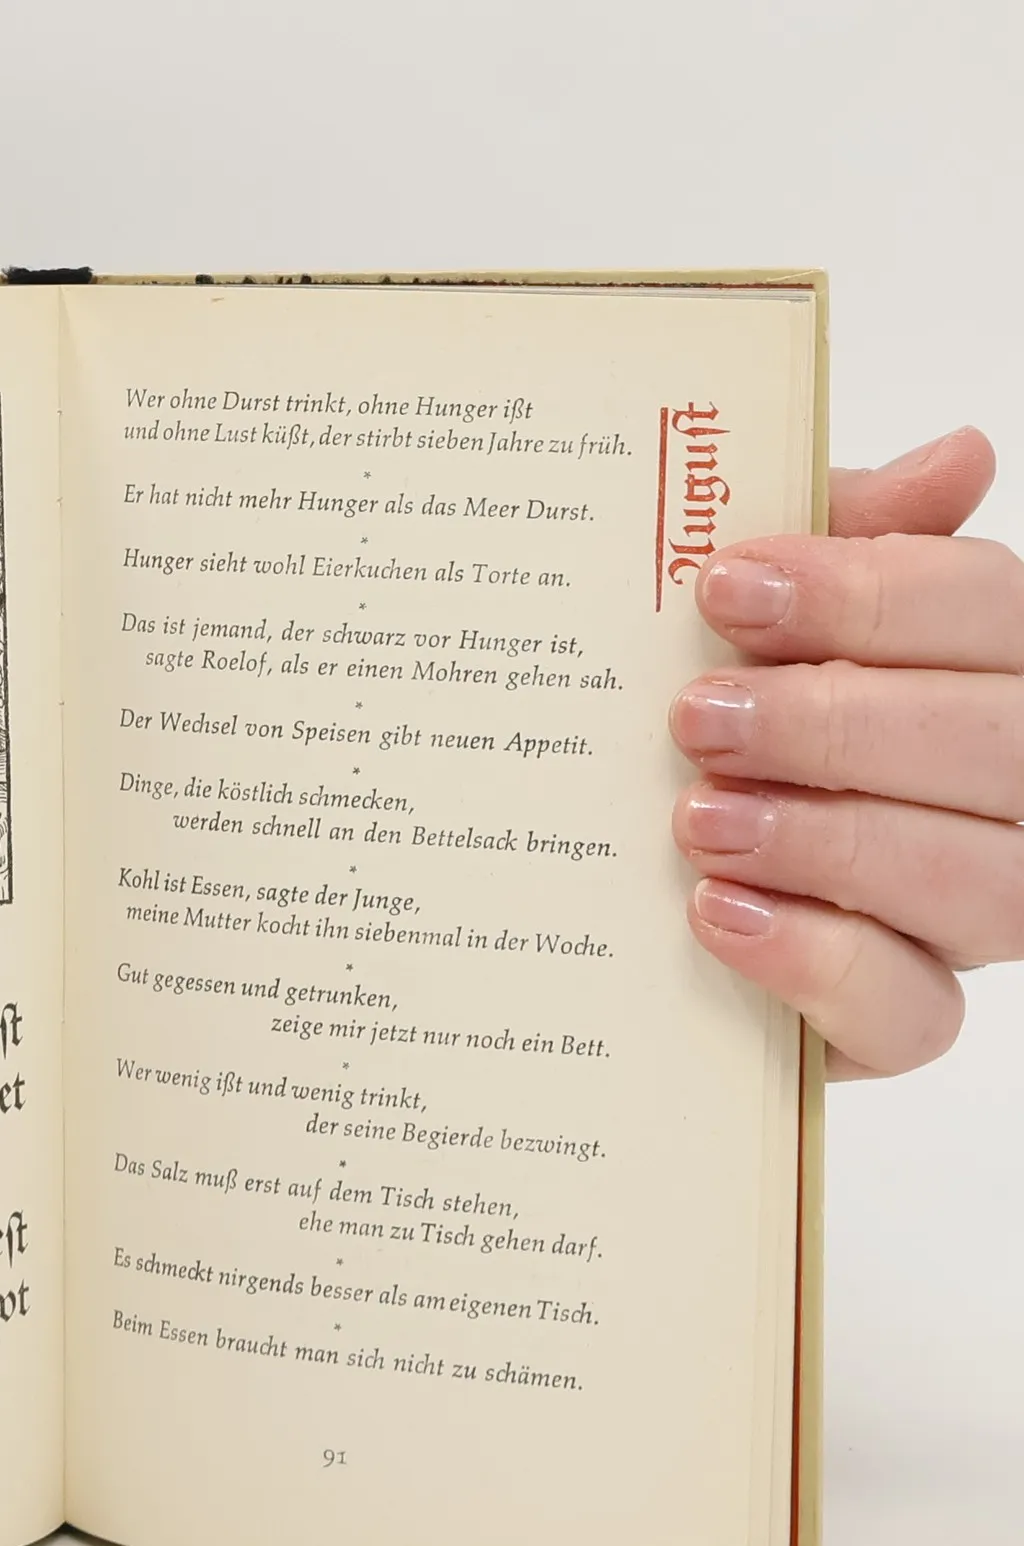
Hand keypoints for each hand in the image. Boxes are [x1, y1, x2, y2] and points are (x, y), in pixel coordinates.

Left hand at [669, 427, 1012, 1078]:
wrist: (630, 885)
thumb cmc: (720, 725)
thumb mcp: (759, 621)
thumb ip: (848, 543)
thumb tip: (958, 458)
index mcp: (985, 674)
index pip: (990, 612)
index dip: (868, 593)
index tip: (726, 588)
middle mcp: (1005, 794)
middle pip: (998, 746)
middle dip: (838, 723)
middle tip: (697, 718)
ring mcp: (965, 914)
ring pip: (978, 883)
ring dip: (830, 843)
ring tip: (699, 820)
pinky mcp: (899, 1016)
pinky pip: (912, 1012)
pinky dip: (815, 962)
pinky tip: (716, 915)